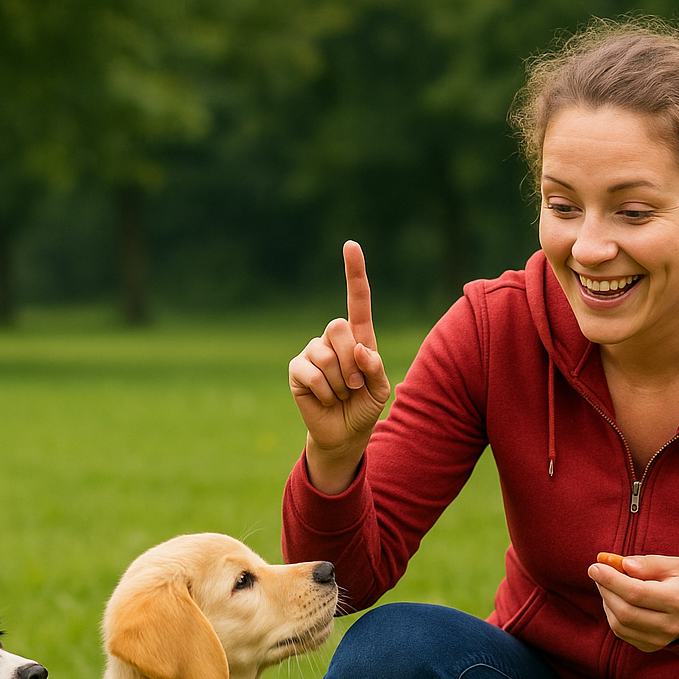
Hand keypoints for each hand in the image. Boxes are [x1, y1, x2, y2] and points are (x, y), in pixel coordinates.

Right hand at [288, 241, 392, 491]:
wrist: (344, 434)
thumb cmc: (364, 407)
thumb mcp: (381, 390)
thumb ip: (376, 369)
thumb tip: (360, 349)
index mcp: (359, 337)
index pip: (357, 299)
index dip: (354, 272)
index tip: (351, 244)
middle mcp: (333, 339)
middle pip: (339, 327)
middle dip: (352, 362)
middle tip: (355, 386)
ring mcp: (312, 352)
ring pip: (327, 355)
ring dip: (340, 383)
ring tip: (340, 394)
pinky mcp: (296, 369)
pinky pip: (311, 372)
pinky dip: (324, 392)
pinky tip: (326, 399)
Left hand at [589, 553, 678, 652]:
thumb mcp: (673, 565)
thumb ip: (648, 563)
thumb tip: (623, 565)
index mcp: (678, 600)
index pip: (637, 593)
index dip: (611, 580)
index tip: (595, 566)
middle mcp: (670, 625)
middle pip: (625, 611)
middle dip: (605, 590)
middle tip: (596, 571)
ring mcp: (660, 640)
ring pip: (619, 624)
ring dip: (606, 600)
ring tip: (607, 583)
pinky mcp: (649, 646)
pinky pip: (620, 631)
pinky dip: (612, 613)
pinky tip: (615, 598)